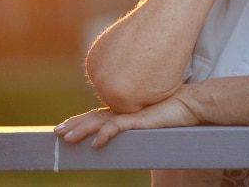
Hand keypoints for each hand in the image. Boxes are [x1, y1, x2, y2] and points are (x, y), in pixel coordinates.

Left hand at [54, 94, 199, 148]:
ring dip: (82, 130)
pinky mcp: (140, 119)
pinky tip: (96, 144)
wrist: (191, 104)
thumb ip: (138, 124)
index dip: (81, 120)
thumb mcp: (151, 120)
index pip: (98, 114)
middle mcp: (124, 109)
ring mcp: (131, 113)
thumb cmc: (175, 112)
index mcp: (126, 109)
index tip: (66, 125)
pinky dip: (105, 135)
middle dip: (74, 124)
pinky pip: (118, 127)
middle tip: (57, 132)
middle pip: (93, 117)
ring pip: (99, 122)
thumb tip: (131, 130)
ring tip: (66, 138)